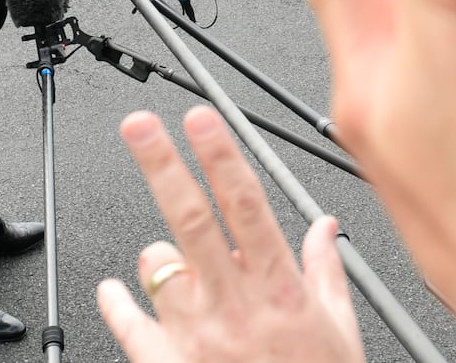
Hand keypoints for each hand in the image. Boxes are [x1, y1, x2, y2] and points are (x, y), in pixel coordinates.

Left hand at [97, 109, 363, 362]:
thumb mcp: (341, 330)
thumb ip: (326, 272)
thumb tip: (325, 227)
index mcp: (279, 291)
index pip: (246, 206)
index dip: (221, 156)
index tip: (202, 117)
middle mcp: (232, 307)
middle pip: (190, 219)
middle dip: (162, 165)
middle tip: (139, 126)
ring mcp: (195, 337)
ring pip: (156, 265)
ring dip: (159, 252)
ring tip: (175, 262)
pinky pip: (127, 323)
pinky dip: (116, 301)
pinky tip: (114, 289)